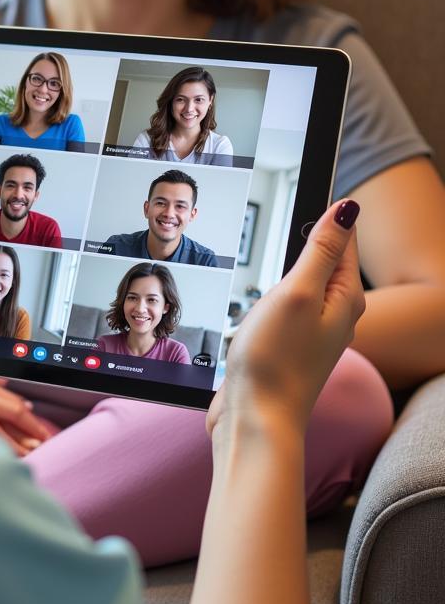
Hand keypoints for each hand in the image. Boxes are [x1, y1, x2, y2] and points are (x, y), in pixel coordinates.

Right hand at [207, 199, 363, 440]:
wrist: (257, 419)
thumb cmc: (275, 360)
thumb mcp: (299, 292)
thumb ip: (321, 250)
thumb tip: (346, 208)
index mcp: (345, 297)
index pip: (343, 238)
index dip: (326, 212)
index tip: (314, 184)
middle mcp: (334, 314)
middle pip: (325, 260)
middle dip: (309, 237)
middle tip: (297, 210)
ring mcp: (311, 332)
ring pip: (304, 284)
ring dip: (290, 267)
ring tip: (281, 245)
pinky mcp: (288, 347)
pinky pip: (286, 308)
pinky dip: (276, 295)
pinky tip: (262, 297)